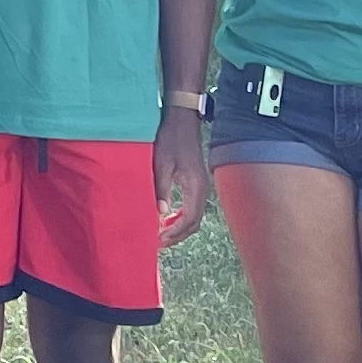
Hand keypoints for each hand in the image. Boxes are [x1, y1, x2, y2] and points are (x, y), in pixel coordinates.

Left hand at [153, 103, 211, 248]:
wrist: (182, 120)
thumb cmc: (171, 139)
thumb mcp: (161, 164)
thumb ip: (161, 189)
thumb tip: (160, 214)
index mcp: (195, 187)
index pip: (190, 220)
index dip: (175, 233)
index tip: (160, 240)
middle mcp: (202, 189)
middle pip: (194, 223)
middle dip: (178, 235)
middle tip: (159, 242)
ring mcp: (201, 186)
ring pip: (194, 216)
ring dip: (180, 227)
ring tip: (162, 233)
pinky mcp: (196, 182)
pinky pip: (192, 206)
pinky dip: (181, 216)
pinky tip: (168, 217)